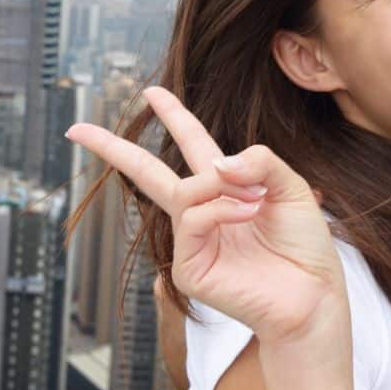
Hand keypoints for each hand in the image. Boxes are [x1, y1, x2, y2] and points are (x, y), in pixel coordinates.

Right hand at [65, 87, 346, 345]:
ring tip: (257, 199)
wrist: (313, 295)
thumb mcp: (292, 188)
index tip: (151, 93)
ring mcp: (191, 242)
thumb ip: (259, 162)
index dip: (174, 116)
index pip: (192, 144)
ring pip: (183, 193)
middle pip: (147, 173)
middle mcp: (202, 212)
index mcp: (226, 187)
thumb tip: (217, 162)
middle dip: (113, 149)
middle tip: (77, 130)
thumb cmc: (304, 246)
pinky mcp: (188, 269)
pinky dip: (222, 209)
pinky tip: (249, 212)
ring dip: (220, 187)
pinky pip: (193, 219)